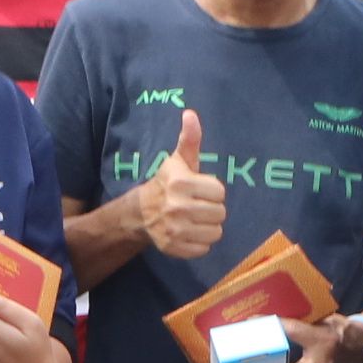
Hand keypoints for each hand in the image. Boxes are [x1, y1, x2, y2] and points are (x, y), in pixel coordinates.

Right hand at [134, 108, 226, 260]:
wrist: (142, 212)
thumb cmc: (168, 183)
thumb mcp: (179, 160)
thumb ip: (190, 139)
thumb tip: (190, 114)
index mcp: (181, 183)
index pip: (219, 191)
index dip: (213, 190)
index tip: (200, 190)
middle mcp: (177, 207)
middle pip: (220, 213)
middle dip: (212, 209)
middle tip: (198, 205)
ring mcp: (175, 230)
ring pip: (215, 232)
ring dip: (208, 226)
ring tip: (196, 219)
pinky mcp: (174, 248)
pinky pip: (204, 248)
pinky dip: (199, 242)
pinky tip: (189, 232)